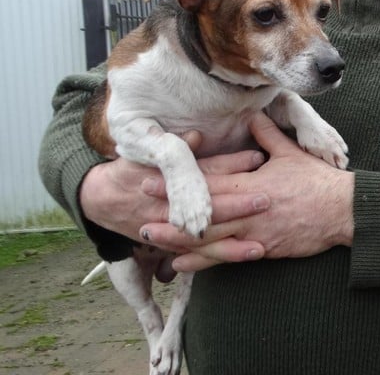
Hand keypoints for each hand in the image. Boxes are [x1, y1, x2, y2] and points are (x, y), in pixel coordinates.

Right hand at [79, 132, 270, 266]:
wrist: (102, 198)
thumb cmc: (133, 169)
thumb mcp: (147, 152)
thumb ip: (176, 146)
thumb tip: (196, 135)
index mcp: (167, 181)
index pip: (203, 171)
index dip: (230, 165)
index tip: (257, 158)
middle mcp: (169, 209)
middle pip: (207, 207)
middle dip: (237, 205)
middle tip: (266, 199)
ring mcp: (171, 230)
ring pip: (205, 239)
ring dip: (234, 242)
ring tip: (262, 243)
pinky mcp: (173, 244)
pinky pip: (200, 254)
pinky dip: (223, 255)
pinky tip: (250, 254)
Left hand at [140, 111, 354, 272]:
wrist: (343, 211)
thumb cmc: (317, 181)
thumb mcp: (291, 153)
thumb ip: (267, 136)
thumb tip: (253, 116)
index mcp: (252, 183)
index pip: (208, 181)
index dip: (179, 182)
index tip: (151, 179)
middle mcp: (249, 209)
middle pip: (202, 212)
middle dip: (168, 212)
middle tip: (135, 212)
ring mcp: (255, 232)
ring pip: (209, 238)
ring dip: (178, 240)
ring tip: (150, 239)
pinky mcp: (263, 249)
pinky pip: (228, 258)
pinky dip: (203, 261)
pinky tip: (182, 264)